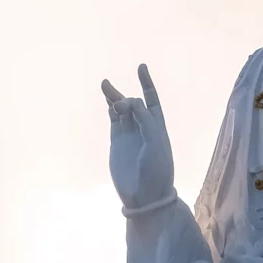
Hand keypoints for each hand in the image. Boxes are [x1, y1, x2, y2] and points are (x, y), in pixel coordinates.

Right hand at [102, 64, 174, 210]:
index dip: (146, 83)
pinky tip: (107, 101)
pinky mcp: (117, 143)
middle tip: (118, 99)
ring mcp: (129, 135)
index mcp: (157, 126)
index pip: (151, 100)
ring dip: (114, 97)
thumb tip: (129, 102)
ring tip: (105, 84)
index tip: (141, 67)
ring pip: (121, 110)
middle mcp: (143, 128)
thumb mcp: (155, 142)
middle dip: (126, 96)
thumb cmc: (157, 169)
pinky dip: (110, 110)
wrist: (145, 195)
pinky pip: (113, 121)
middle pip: (133, 103)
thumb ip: (144, 119)